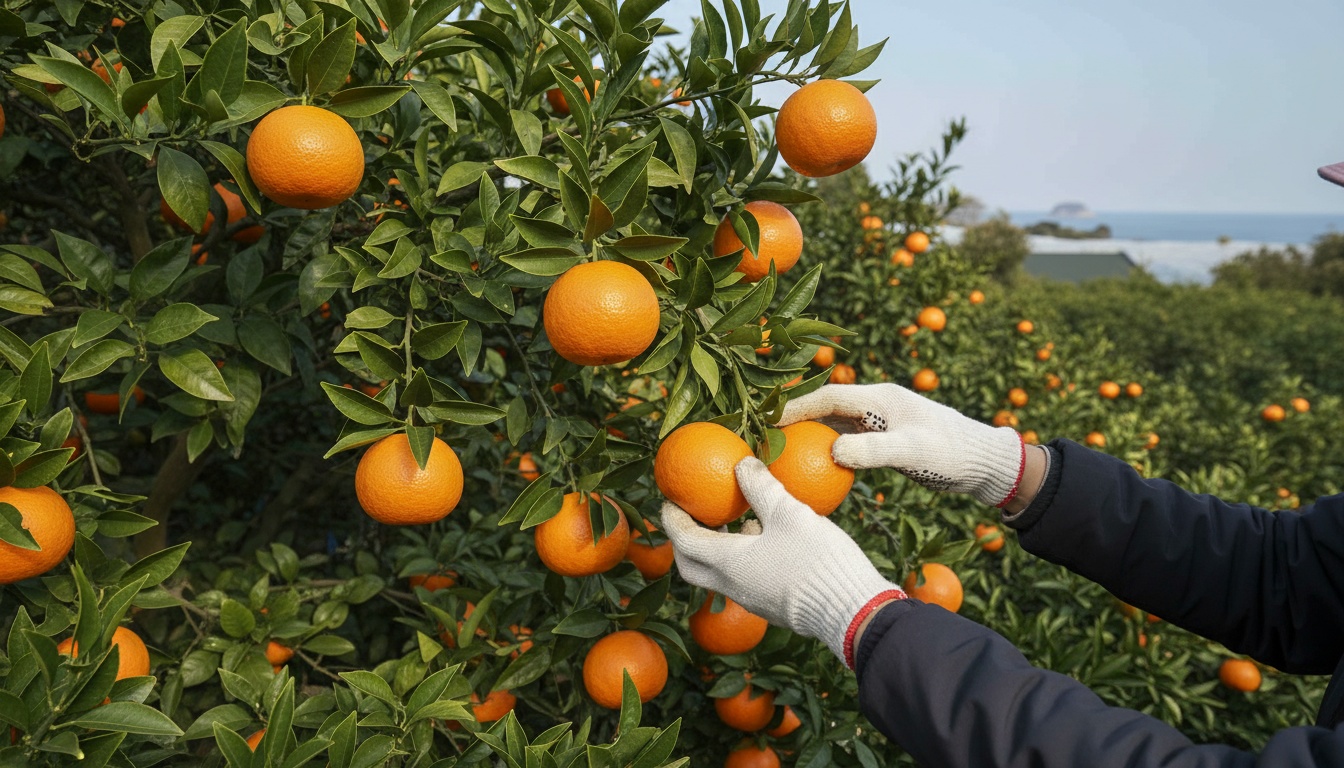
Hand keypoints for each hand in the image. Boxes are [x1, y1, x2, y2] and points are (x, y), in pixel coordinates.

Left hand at [661, 457, 904, 666]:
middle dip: (684, 540)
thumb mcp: (789, 513)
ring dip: (715, 549)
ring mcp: (751, 600)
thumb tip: (742, 463)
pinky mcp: (771, 605)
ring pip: (717, 575)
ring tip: (732, 521)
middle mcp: (732, 586)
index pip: (683, 541)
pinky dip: (739, 559)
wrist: (852, 612)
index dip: (672, 519)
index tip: (669, 500)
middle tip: (690, 515)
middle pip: (691, 566)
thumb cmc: (817, 560)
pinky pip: (741, 580)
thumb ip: (761, 487)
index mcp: (728, 563)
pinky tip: (764, 539)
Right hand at [781, 383, 1026, 507]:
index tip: (767, 420)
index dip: (796, 407)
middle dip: (794, 420)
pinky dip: (828, 451)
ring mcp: (881, 422)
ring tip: (781, 453)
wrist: (985, 462)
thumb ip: (873, 451)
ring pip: (835, 425)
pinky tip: (815, 470)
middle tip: (764, 437)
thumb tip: (832, 451)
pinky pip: (848, 442)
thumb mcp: (913, 452)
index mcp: (881, 398)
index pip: (828, 398)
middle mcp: (878, 405)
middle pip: (826, 408)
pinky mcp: (886, 440)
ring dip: (809, 436)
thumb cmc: (952, 453)